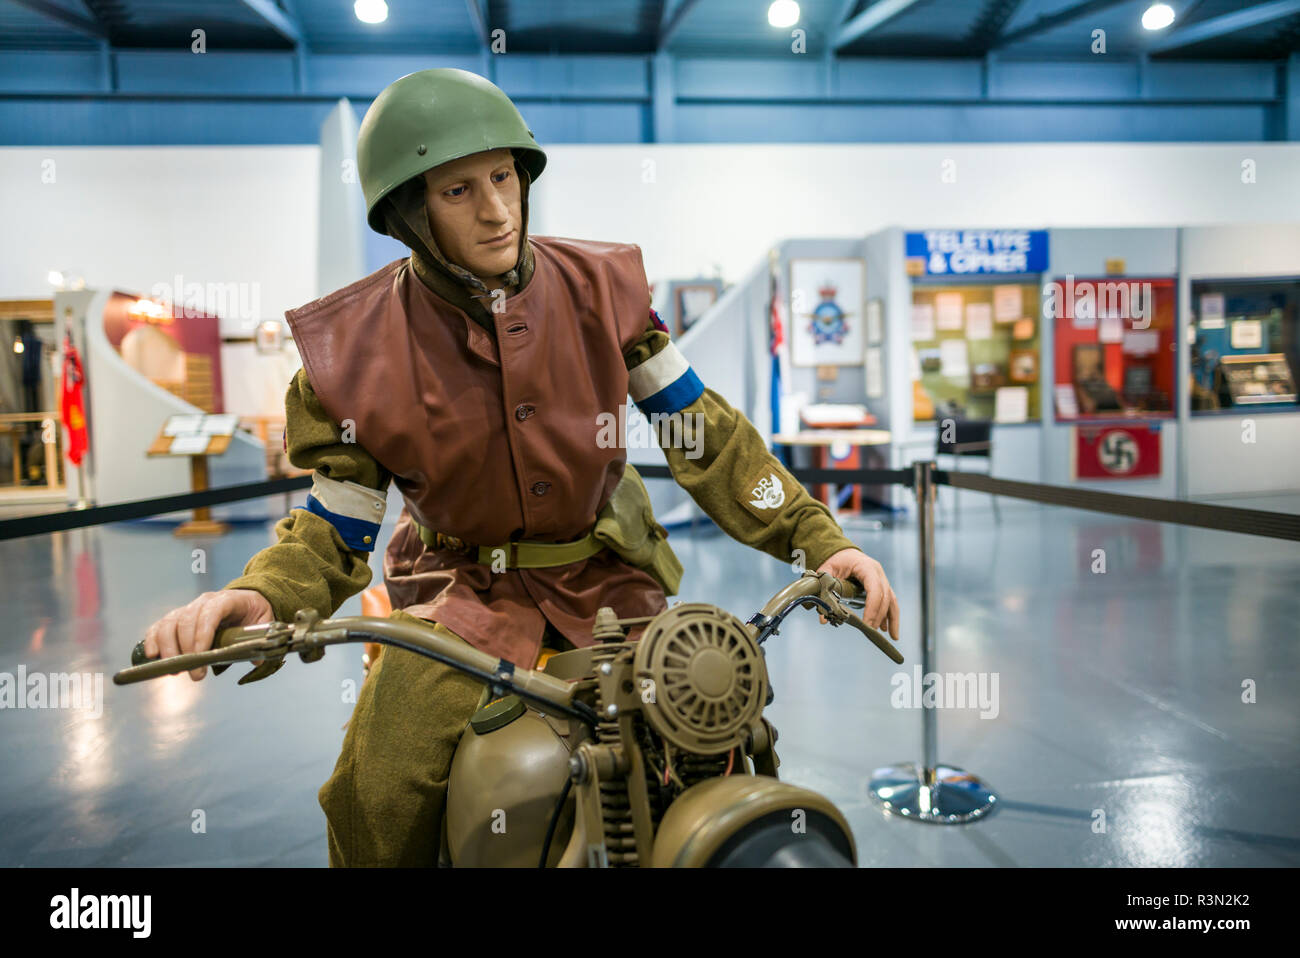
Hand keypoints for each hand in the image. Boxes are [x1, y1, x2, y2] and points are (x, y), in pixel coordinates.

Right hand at [143, 590, 273, 680]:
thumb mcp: (263, 620)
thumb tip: (255, 660)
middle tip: (193, 673)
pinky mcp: (176, 618)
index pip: (211, 613)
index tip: (201, 655)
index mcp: (226, 599)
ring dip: (168, 648)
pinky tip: (152, 656)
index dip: (203, 633)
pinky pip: (159, 626)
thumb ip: (260, 637)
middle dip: (187, 649)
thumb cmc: (253, 612)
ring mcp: (188, 609)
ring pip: (169, 623)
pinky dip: (152, 640)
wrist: (245, 600)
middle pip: (186, 620)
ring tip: (174, 670)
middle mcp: (203, 602)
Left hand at [815, 548, 899, 640]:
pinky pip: (889, 601)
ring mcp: (882, 578)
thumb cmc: (835, 560)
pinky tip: (887, 629)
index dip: (873, 607)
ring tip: (892, 636)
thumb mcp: (826, 572)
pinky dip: (890, 615)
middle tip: (870, 631)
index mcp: (866, 567)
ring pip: (892, 600)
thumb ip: (825, 592)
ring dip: (892, 618)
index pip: (875, 588)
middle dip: (879, 616)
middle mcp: (878, 572)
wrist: (841, 552)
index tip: (867, 623)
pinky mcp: (881, 586)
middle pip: (885, 596)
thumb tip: (824, 618)